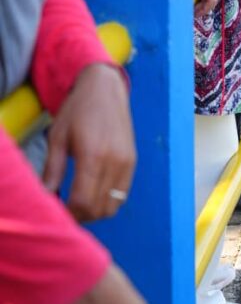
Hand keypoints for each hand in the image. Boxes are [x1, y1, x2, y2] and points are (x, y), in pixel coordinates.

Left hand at [43, 64, 135, 221]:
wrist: (105, 88)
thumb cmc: (78, 110)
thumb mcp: (58, 137)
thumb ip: (52, 170)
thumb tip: (45, 196)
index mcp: (93, 154)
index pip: (82, 202)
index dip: (68, 213)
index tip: (57, 210)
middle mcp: (114, 161)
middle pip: (97, 209)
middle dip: (79, 216)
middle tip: (65, 208)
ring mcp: (127, 162)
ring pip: (112, 206)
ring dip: (94, 211)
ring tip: (78, 201)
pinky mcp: (132, 161)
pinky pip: (122, 195)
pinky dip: (107, 201)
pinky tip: (93, 191)